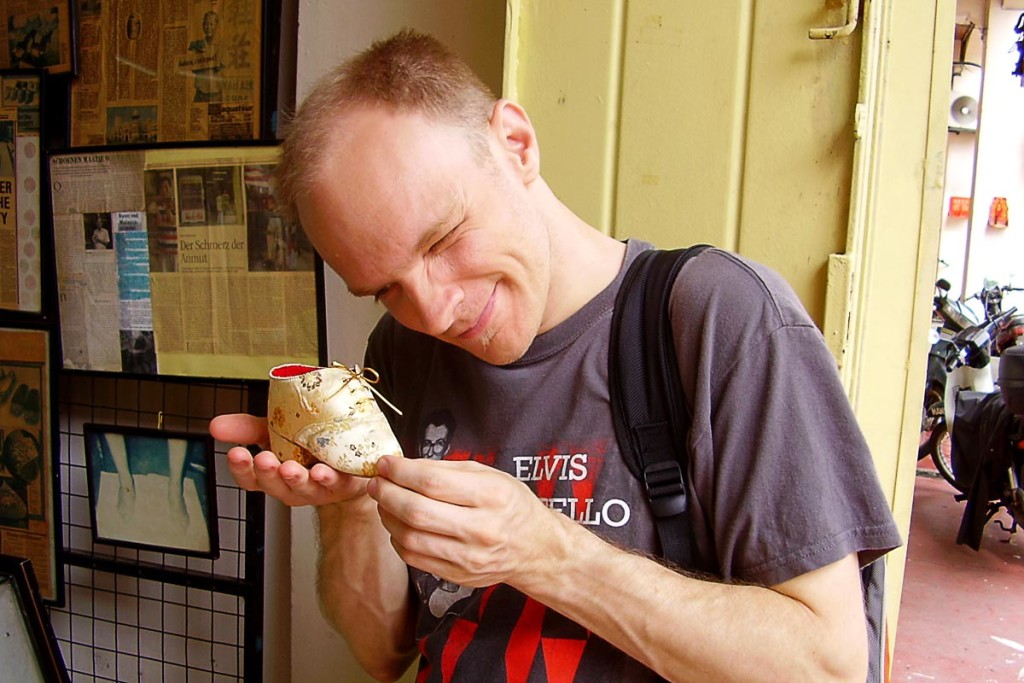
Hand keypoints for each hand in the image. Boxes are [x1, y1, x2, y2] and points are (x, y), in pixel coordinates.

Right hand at [209, 413, 368, 506]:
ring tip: (289, 468)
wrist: (349, 460)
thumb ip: (247, 429)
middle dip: (267, 473)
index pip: (250, 478)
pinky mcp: (342, 484)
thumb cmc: (308, 448)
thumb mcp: (275, 433)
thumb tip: (215, 425)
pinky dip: (328, 479)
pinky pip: (335, 483)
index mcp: (273, 474)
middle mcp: (292, 485)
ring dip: (295, 479)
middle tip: (263, 460)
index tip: (235, 453)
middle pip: (275, 485)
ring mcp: (316, 487)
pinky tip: (322, 471)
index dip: (241, 469)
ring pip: (303, 487)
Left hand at [367, 456, 567, 588]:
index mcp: (491, 496)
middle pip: (417, 512)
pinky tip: (398, 525)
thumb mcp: (487, 475)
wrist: (535, 548)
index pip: (432, 482)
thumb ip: (445, 469)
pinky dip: (398, 539)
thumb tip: (402, 465)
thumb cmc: (510, 504)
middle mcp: (481, 529)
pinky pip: (415, 558)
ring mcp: (469, 557)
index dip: (401, 472)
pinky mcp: (458, 576)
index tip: (385, 463)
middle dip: (387, 494)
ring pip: (410, 538)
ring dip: (387, 517)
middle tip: (376, 483)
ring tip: (384, 502)